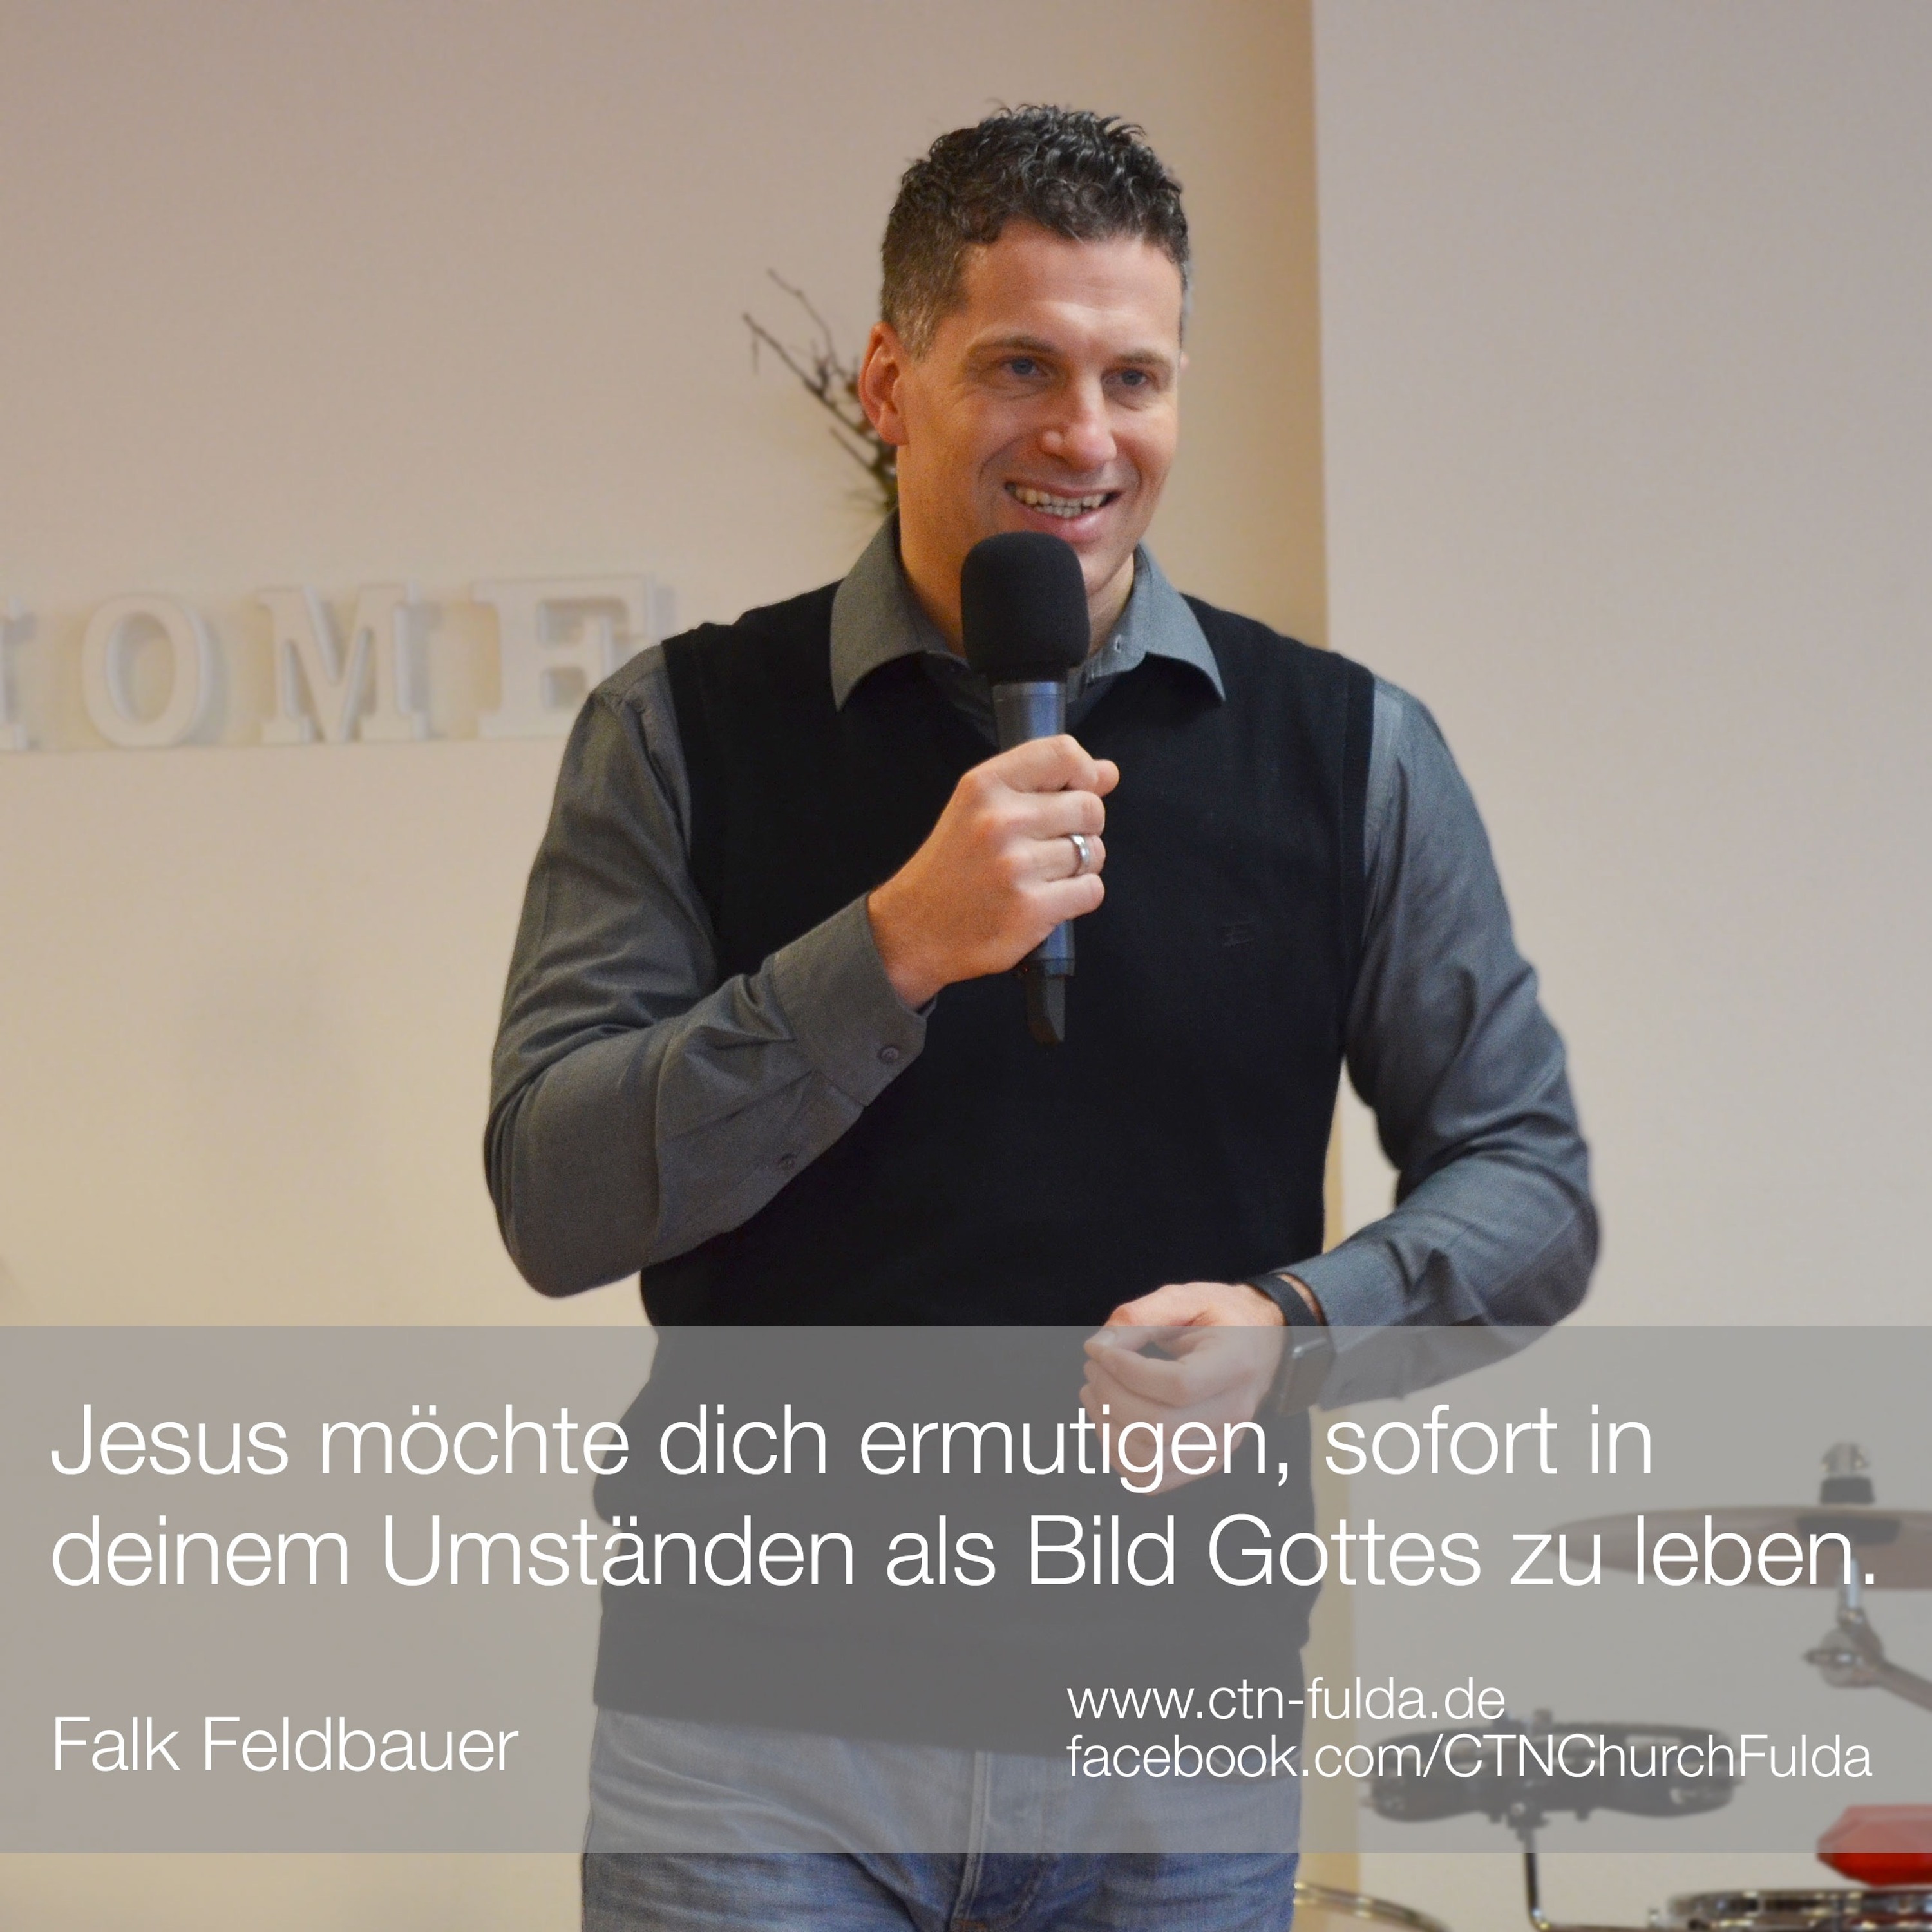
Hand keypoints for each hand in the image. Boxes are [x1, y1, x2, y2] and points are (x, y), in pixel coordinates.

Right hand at [866, 735, 1118, 1007]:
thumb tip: (1108, 772)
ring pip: (1094, 851)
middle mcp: (1001, 820)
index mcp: (985, 786)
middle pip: (1089, 807)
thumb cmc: (951, 868)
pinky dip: (1077, 897)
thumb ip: (1042, 783)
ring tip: (1040, 876)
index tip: (1075, 792)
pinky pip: (1091, 890)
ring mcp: (1017, 866)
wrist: (913, 930)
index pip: (1064, 754)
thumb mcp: (979, 808)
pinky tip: (1046, 899)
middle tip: (1048, 846)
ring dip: (1079, 866)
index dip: (1084, 774)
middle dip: (1082, 828)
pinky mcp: (1032, 909)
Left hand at [1080, 1281, 1288, 1494]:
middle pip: (1158, 1427)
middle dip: (1110, 1396)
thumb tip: (1097, 1347)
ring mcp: (1223, 1445)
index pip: (1179, 1386)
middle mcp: (1234, 1413)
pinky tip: (1108, 1419)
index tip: (1099, 1351)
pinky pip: (1153, 1479)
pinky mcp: (1207, 1462)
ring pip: (1150, 1462)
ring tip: (1094, 1391)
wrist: (1259, 1344)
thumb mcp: (1185, 1298)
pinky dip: (1119, 1454)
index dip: (1127, 1371)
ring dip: (1108, 1429)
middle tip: (1093, 1366)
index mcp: (1235, 1365)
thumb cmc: (1219, 1317)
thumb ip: (1140, 1316)